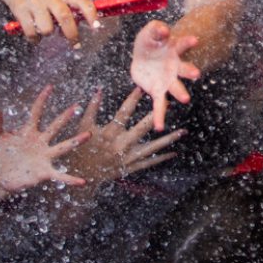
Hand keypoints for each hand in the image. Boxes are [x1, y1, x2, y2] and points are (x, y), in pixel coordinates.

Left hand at [0, 85, 89, 195]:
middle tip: (76, 106)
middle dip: (64, 116)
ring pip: (62, 147)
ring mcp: (44, 157)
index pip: (36, 112)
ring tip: (88, 135)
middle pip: (54, 127)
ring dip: (75, 141)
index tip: (50, 87)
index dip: (42, 100)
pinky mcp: (44, 172)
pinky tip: (82, 181)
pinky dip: (71, 179)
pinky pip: (60, 175)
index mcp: (28, 132)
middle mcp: (40, 142)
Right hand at [1, 0, 96, 42]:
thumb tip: (85, 28)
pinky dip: (34, 39)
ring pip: (47, 28)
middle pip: (64, 17)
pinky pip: (31, 32)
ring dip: (48, 34)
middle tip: (75, 44)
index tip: (96, 26)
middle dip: (71, 33)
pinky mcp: (21, 10)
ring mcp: (35, 3)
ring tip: (46, 32)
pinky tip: (35, 37)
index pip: (82, 0)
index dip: (91, 14)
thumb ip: (71, 9)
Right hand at [62, 87, 184, 186]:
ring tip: (183, 132)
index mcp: (109, 133)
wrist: (81, 174)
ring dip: (168, 140)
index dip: (133, 99)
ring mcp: (127, 158)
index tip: (143, 88)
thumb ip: (92, 108)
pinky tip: (173, 153)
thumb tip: (98, 89)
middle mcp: (121, 145)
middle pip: (142, 128)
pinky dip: (161, 158)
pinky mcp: (130, 167)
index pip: (124, 112)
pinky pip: (148, 162)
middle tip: (170, 104)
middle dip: (156, 116)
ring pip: (151, 148)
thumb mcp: (84, 127)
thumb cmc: (80, 148)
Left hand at [129, 21, 200, 131]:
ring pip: (176, 88)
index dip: (188, 42)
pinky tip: (159, 127)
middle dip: (190, 71)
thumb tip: (164, 30)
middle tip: (196, 73)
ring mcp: (168, 80)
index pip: (182, 44)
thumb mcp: (150, 32)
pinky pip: (159, 105)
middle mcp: (175, 67)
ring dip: (180, 93)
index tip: (195, 40)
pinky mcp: (158, 91)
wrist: (144, 57)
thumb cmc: (150, 42)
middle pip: (185, 68)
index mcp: (174, 50)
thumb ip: (156, 29)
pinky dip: (159, 116)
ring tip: (186, 99)